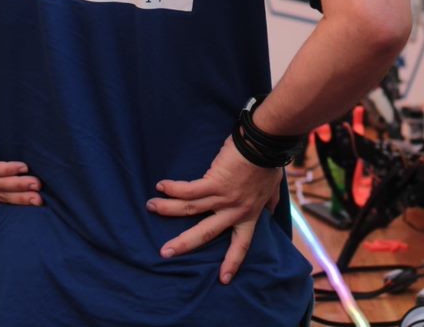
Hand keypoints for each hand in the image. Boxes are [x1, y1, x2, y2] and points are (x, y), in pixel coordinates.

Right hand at [147, 136, 282, 284]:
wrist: (265, 144)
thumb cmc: (269, 163)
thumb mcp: (273, 188)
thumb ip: (270, 202)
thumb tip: (271, 209)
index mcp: (249, 214)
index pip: (241, 244)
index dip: (232, 262)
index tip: (224, 279)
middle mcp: (234, 210)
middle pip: (206, 233)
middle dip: (184, 244)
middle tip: (165, 253)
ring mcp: (223, 197)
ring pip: (190, 209)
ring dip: (168, 209)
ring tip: (150, 207)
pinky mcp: (214, 181)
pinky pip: (189, 189)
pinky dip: (173, 188)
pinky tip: (160, 187)